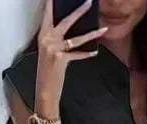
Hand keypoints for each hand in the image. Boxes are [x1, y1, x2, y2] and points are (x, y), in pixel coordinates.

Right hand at [35, 0, 107, 116]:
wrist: (44, 91)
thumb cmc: (47, 72)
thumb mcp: (48, 51)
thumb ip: (56, 38)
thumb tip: (70, 30)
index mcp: (43, 35)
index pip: (48, 14)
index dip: (52, 3)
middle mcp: (47, 39)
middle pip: (66, 21)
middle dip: (79, 11)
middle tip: (90, 2)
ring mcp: (54, 48)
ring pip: (77, 38)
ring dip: (92, 33)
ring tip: (103, 29)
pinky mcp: (61, 58)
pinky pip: (78, 54)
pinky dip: (86, 54)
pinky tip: (95, 51)